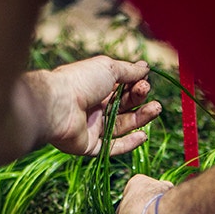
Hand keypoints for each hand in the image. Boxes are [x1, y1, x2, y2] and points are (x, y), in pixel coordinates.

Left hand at [25, 56, 162, 156]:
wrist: (58, 105)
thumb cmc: (81, 81)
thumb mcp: (108, 68)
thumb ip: (129, 70)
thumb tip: (145, 66)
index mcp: (96, 87)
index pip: (121, 88)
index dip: (135, 85)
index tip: (145, 80)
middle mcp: (94, 106)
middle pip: (123, 106)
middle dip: (139, 100)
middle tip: (148, 93)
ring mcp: (92, 126)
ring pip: (121, 126)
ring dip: (140, 119)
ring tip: (155, 109)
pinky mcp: (90, 145)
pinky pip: (112, 146)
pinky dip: (129, 143)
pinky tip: (142, 135)